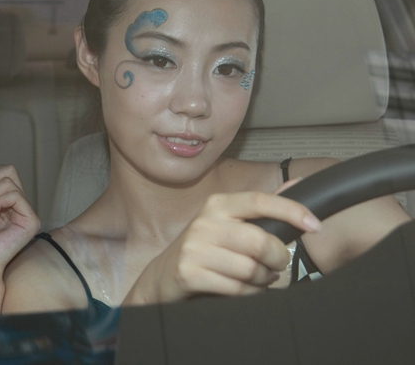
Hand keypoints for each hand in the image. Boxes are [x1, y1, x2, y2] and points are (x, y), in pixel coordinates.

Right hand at [125, 191, 320, 304]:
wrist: (163, 276)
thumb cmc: (203, 249)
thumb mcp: (227, 222)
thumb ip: (261, 208)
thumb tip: (297, 183)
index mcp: (217, 205)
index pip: (260, 201)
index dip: (292, 210)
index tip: (314, 225)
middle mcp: (205, 222)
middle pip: (261, 242)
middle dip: (278, 259)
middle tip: (277, 265)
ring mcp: (195, 248)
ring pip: (252, 269)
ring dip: (263, 280)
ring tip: (258, 278)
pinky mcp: (189, 272)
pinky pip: (237, 288)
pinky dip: (249, 294)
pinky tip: (244, 289)